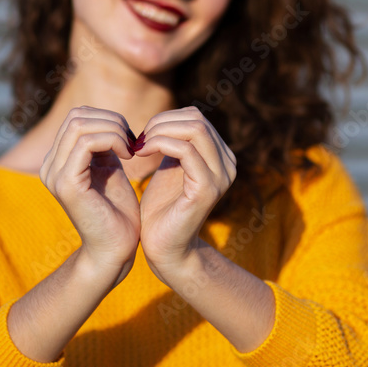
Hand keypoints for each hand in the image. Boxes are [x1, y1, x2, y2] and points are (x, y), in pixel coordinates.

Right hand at [39, 106, 139, 286]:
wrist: (114, 250)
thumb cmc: (117, 213)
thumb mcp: (109, 169)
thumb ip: (104, 145)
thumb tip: (109, 119)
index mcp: (57, 162)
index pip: (76, 117)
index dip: (107, 118)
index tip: (130, 137)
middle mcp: (49, 166)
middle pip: (77, 116)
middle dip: (111, 120)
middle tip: (133, 140)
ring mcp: (54, 174)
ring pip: (80, 124)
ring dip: (113, 129)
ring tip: (131, 148)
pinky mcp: (66, 183)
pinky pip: (87, 142)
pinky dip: (113, 140)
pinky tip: (129, 155)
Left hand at [132, 106, 236, 280]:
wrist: (165, 249)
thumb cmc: (162, 210)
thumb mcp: (170, 169)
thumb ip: (174, 144)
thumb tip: (166, 119)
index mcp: (221, 157)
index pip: (196, 117)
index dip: (166, 118)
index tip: (142, 134)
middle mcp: (227, 164)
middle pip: (197, 119)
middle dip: (162, 122)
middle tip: (139, 138)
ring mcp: (220, 177)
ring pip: (194, 129)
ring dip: (160, 131)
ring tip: (139, 145)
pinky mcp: (207, 189)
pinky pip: (186, 151)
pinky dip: (161, 144)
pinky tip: (141, 153)